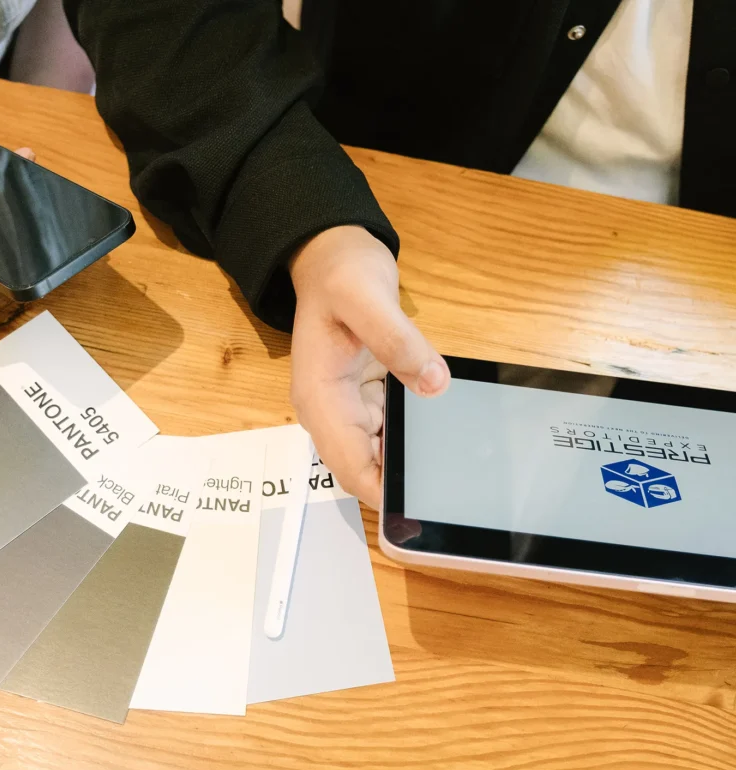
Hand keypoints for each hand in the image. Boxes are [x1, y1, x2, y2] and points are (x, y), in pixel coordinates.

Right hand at [290, 225, 449, 508]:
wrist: (333, 259)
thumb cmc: (341, 276)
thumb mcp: (367, 299)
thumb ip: (398, 341)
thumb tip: (434, 385)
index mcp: (319, 397)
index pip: (347, 464)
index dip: (380, 492)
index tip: (417, 509)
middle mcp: (330, 410)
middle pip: (364, 466)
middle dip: (400, 483)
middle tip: (448, 491)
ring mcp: (347, 406)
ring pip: (379, 453)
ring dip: (409, 461)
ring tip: (452, 468)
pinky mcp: (366, 397)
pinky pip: (390, 429)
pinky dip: (413, 437)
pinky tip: (442, 435)